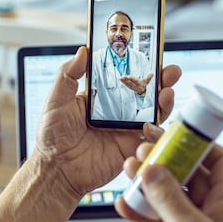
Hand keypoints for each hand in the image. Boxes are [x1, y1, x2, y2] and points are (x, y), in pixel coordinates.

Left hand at [33, 46, 181, 198]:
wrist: (56, 170)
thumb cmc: (52, 137)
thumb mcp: (56, 100)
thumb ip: (68, 75)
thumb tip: (82, 51)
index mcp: (102, 97)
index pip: (125, 76)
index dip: (140, 65)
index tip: (151, 54)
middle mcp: (118, 111)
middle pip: (146, 92)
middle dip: (162, 80)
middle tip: (170, 71)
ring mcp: (126, 129)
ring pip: (154, 112)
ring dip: (165, 101)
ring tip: (166, 92)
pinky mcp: (131, 148)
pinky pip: (151, 138)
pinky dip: (158, 130)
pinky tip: (153, 123)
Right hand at [115, 125, 222, 221]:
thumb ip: (171, 198)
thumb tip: (154, 169)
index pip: (220, 161)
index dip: (199, 143)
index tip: (174, 132)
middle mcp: (213, 214)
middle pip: (189, 176)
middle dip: (164, 161)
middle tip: (142, 147)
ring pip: (170, 197)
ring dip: (148, 184)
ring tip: (128, 170)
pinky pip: (158, 221)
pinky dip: (140, 212)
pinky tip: (125, 204)